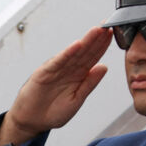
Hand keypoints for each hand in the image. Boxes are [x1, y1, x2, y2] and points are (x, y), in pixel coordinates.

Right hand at [0, 26, 110, 145]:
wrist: (32, 121)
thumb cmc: (52, 111)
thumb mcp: (77, 100)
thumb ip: (89, 84)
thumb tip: (104, 67)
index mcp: (78, 76)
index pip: (93, 57)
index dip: (103, 46)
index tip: (113, 33)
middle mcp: (68, 69)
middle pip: (85, 51)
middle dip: (97, 38)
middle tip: (109, 24)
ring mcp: (56, 70)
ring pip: (74, 53)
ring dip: (85, 41)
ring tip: (97, 30)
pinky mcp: (44, 73)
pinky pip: (58, 62)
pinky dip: (67, 54)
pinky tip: (76, 45)